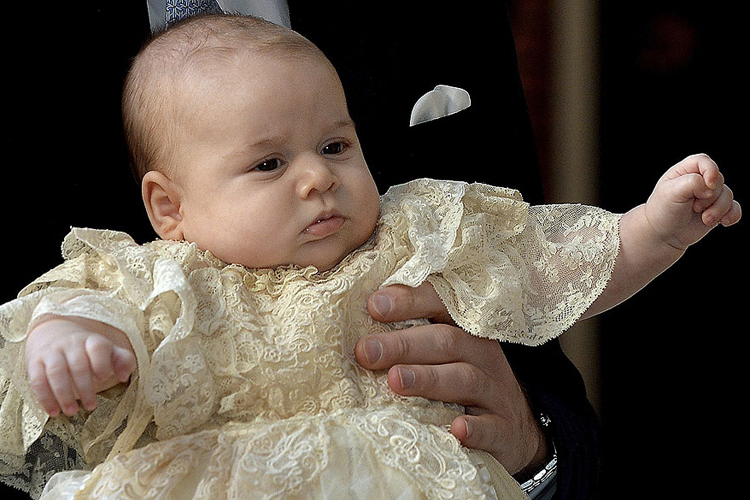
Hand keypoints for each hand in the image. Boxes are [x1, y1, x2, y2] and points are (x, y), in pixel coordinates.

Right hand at [25, 316, 135, 416]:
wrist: (56, 336)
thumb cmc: (89, 352)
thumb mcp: (109, 352)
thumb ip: (123, 361)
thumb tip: (124, 376)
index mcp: (92, 341)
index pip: (98, 347)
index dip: (102, 363)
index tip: (104, 378)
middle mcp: (71, 344)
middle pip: (78, 364)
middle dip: (85, 388)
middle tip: (92, 406)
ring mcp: (52, 352)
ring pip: (56, 372)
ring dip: (64, 394)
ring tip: (71, 412)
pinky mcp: (35, 362)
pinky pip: (37, 380)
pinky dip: (45, 397)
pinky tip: (53, 411)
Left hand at [355, 283, 547, 475]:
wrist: (513, 432)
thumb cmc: (461, 384)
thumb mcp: (443, 355)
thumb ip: (409, 337)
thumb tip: (359, 323)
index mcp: (464, 329)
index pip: (440, 304)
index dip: (410, 301)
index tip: (373, 305)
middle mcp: (482, 354)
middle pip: (446, 341)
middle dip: (403, 344)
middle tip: (365, 351)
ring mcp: (496, 392)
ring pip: (465, 379)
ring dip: (429, 379)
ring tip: (395, 381)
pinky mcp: (504, 429)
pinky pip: (492, 427)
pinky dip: (475, 429)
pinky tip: (456, 429)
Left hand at [647, 153, 740, 249]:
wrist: (663, 234)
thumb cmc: (663, 210)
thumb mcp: (671, 192)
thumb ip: (692, 182)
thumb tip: (710, 187)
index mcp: (686, 171)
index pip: (704, 161)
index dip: (710, 171)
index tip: (709, 185)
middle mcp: (700, 180)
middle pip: (719, 180)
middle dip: (710, 197)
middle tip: (694, 207)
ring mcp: (710, 195)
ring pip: (728, 196)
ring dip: (718, 210)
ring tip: (704, 219)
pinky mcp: (717, 209)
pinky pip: (734, 208)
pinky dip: (731, 215)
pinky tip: (723, 222)